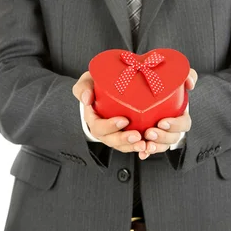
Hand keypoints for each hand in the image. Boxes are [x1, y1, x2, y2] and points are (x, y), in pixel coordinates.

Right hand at [72, 68, 197, 157]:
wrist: (104, 87)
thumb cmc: (95, 85)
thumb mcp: (86, 82)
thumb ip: (83, 88)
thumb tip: (86, 99)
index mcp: (92, 118)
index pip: (98, 127)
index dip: (110, 126)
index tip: (124, 120)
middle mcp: (102, 130)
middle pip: (111, 140)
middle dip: (124, 139)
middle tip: (137, 135)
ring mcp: (113, 134)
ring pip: (121, 146)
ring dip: (132, 146)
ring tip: (144, 144)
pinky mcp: (124, 135)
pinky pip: (130, 146)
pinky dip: (138, 148)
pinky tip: (147, 148)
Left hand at [138, 68, 197, 159]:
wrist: (150, 90)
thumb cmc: (167, 86)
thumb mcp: (178, 78)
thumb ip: (188, 76)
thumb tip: (190, 83)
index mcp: (181, 114)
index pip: (184, 124)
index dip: (175, 125)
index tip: (162, 122)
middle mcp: (174, 127)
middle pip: (173, 138)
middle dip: (162, 137)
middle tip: (149, 133)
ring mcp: (164, 135)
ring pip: (163, 146)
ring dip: (155, 147)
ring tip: (145, 144)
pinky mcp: (153, 139)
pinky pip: (151, 149)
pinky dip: (147, 152)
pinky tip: (142, 153)